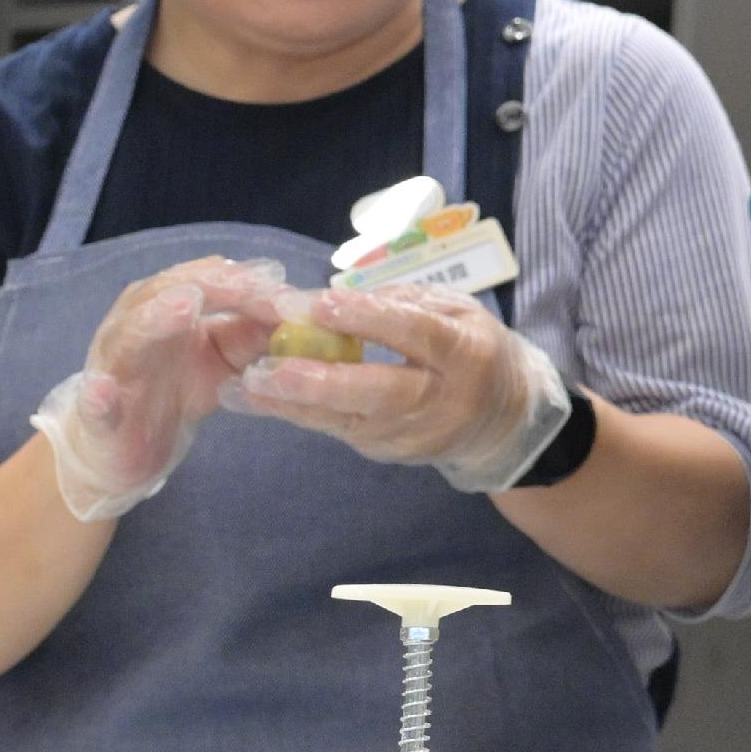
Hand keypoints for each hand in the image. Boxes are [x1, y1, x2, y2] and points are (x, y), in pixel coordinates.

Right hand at [26, 259, 290, 520]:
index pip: (202, 280)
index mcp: (166, 307)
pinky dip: (97, 397)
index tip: (280, 282)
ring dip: (155, 319)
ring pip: (128, 336)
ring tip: (184, 306)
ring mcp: (111, 368)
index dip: (241, 280)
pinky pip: (93, 404)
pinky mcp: (97, 414)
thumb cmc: (177, 389)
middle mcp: (134, 326)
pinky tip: (103, 392)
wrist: (128, 448)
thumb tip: (294, 308)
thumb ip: (254, 332)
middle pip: (166, 292)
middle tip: (247, 285)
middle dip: (209, 286)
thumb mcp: (224, 358)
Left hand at [230, 282, 570, 490]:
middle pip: (381, 392)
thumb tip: (337, 299)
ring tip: (247, 387)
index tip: (320, 304)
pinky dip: (300, 413)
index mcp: (467, 353)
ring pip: (349, 420)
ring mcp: (413, 434)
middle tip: (270, 368)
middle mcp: (442, 399)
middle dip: (323, 381)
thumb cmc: (473, 349)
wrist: (503, 422)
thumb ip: (403, 302)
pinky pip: (340, 429)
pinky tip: (262, 400)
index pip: (417, 334)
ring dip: (294, 404)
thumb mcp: (457, 311)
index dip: (370, 319)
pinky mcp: (387, 452)